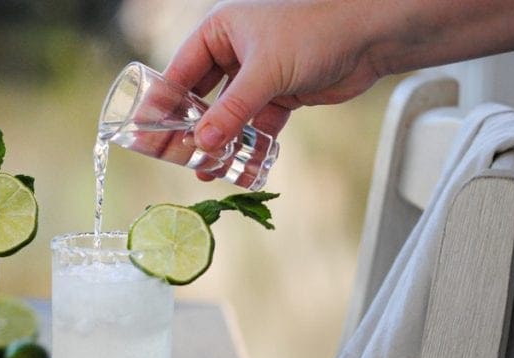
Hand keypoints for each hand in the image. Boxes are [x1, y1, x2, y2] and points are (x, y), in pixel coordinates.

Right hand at [164, 0, 382, 158]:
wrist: (370, 34)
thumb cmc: (314, 31)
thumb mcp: (264, 72)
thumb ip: (231, 111)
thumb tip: (202, 144)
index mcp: (220, 32)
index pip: (179, 72)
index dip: (162, 104)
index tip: (144, 132)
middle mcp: (234, 51)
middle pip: (201, 97)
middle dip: (190, 128)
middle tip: (174, 157)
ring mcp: (257, 74)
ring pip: (228, 114)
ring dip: (218, 141)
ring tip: (203, 169)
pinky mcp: (280, 93)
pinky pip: (254, 124)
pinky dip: (248, 144)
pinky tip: (236, 165)